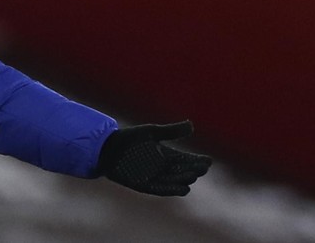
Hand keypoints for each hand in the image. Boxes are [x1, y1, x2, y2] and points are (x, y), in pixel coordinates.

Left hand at [97, 120, 211, 195]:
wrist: (106, 148)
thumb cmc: (128, 138)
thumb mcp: (151, 132)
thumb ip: (171, 131)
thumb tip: (192, 125)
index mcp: (165, 154)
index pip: (186, 159)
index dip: (198, 161)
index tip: (208, 161)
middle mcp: (162, 167)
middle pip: (183, 171)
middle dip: (194, 170)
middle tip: (202, 168)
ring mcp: (154, 177)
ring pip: (175, 181)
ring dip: (185, 179)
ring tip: (193, 176)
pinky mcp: (145, 185)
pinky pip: (162, 189)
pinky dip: (173, 189)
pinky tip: (184, 189)